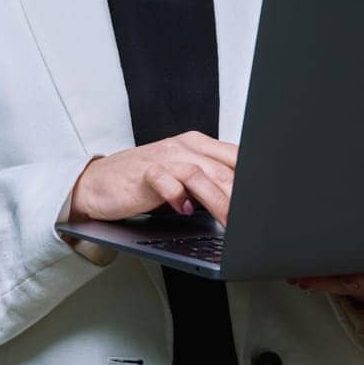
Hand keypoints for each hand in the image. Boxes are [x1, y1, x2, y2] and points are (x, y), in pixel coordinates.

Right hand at [69, 130, 236, 225]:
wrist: (99, 182)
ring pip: (198, 174)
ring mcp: (162, 158)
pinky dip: (177, 195)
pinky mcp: (143, 173)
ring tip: (227, 220)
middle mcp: (182, 147)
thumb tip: (243, 201)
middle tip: (251, 219)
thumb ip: (210, 180)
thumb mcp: (182, 175)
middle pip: (221, 168)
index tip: (265, 201)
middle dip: (239, 196)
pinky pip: (165, 181)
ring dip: (216, 199)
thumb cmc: (144, 181)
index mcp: (197, 144)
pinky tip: (184, 209)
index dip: (252, 179)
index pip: (235, 156)